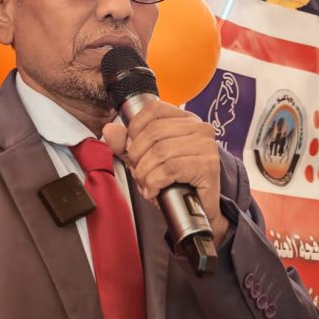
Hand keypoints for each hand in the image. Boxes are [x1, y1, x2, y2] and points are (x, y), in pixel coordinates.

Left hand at [102, 100, 229, 245]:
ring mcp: (206, 146)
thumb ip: (127, 144)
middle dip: (138, 156)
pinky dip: (155, 182)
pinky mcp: (208, 166)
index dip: (135, 128)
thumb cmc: (175, 181)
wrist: (198, 209)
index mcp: (185, 120)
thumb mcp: (147, 158)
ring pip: (161, 151)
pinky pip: (171, 169)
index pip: (154, 109)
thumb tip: (109, 130)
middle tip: (139, 173)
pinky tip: (154, 191)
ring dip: (145, 173)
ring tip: (146, 185)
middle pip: (154, 132)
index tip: (133, 150)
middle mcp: (200, 128)